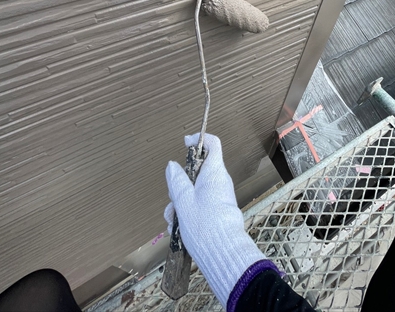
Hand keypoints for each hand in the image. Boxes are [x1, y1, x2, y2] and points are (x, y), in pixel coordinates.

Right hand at [165, 133, 265, 306]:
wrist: (222, 255)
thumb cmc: (205, 226)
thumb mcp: (183, 201)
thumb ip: (177, 182)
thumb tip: (172, 165)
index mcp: (214, 173)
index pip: (212, 144)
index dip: (198, 140)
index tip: (185, 143)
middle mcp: (219, 182)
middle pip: (197, 171)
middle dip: (180, 184)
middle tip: (173, 199)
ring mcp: (219, 197)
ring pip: (194, 191)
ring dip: (180, 203)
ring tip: (173, 221)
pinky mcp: (217, 211)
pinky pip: (199, 205)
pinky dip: (187, 213)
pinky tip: (177, 229)